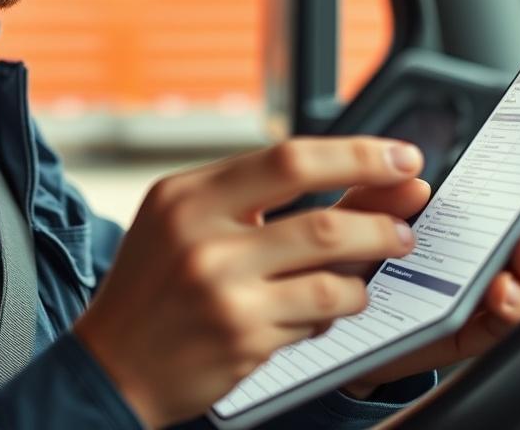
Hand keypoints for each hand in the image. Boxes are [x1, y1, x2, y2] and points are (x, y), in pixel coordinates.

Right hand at [73, 137, 423, 427]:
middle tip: (409, 217)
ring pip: (333, 275)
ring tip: (380, 258)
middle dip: (383, 217)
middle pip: (324, 221)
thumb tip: (354, 171)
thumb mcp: (189, 221)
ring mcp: (223, 291)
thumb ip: (261, 198)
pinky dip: (338, 307)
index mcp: (188, 194)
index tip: (400, 156)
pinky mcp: (242, 337)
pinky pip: (318, 316)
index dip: (357, 155)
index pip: (289, 159)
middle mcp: (203, 237)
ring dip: (370, 266)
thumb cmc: (154, 285)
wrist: (110, 365)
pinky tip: (331, 303)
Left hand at [340, 186, 519, 395]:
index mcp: (463, 221)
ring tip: (510, 278)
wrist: (328, 311)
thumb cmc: (350, 256)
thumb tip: (417, 186)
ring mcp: (477, 297)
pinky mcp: (465, 335)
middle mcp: (481, 257)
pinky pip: (498, 328)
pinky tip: (498, 300)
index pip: (519, 206)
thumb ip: (378, 198)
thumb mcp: (354, 219)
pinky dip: (507, 315)